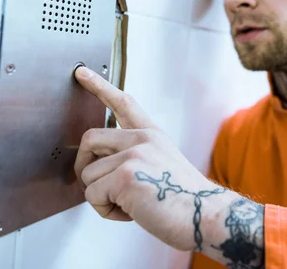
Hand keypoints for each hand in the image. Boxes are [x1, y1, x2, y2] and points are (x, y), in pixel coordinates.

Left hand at [73, 66, 227, 251]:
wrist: (205, 215)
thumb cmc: (184, 199)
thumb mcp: (162, 165)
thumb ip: (135, 157)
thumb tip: (102, 167)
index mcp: (152, 135)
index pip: (123, 103)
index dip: (99, 86)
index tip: (81, 72)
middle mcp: (142, 139)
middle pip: (90, 139)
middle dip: (84, 166)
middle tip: (100, 187)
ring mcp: (134, 154)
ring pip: (88, 174)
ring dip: (102, 198)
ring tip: (130, 205)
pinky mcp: (126, 175)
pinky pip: (93, 195)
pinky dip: (106, 211)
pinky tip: (131, 212)